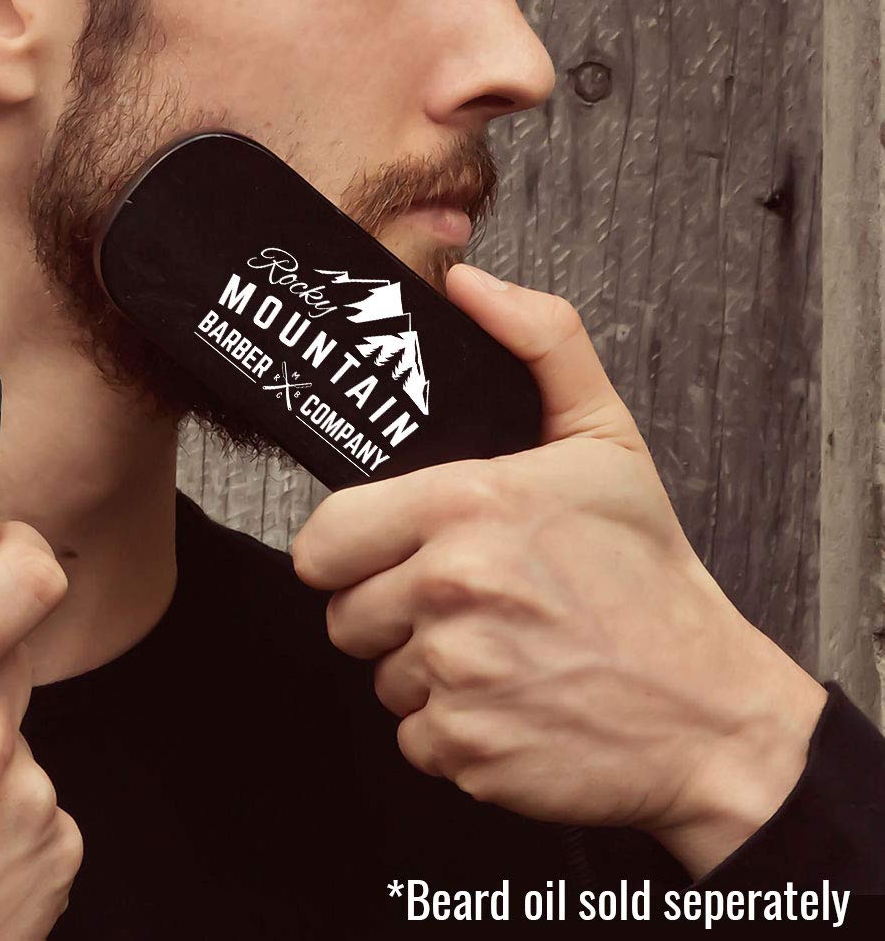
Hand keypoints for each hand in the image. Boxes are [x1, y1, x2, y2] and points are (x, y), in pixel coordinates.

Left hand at [291, 264, 826, 877]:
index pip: (323, 538)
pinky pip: (412, 734)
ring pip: (377, 672)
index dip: (345, 547)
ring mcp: (455, 676)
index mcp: (466, 506)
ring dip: (418, 664)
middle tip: (451, 598)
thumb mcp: (604, 437)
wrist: (710, 709)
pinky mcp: (465, 749)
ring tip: (491, 644)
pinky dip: (448, 724)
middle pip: (341, 611)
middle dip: (383, 606)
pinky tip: (504, 697)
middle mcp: (450, 591)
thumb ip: (538, 343)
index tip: (382, 550)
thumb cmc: (649, 574)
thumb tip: (468, 283)